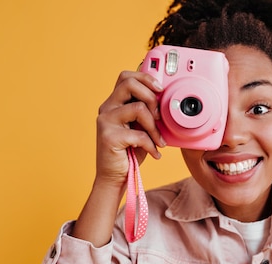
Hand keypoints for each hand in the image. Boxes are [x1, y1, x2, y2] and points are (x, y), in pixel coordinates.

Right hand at [70, 72, 164, 246]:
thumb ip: (147, 113)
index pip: (126, 76)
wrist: (116, 177)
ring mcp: (105, 121)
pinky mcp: (108, 136)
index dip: (145, 77)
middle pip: (128, 83)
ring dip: (154, 126)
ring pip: (137, 108)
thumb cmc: (130, 153)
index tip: (161, 89)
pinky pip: (138, 134)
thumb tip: (165, 100)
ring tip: (158, 140)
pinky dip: (150, 145)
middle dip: (151, 96)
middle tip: (159, 114)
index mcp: (114, 103)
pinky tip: (154, 153)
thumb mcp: (142, 128)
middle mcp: (107, 108)